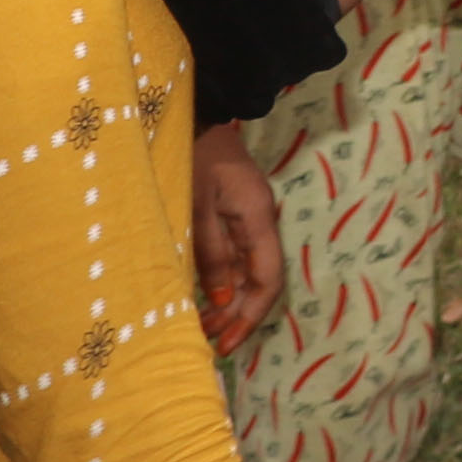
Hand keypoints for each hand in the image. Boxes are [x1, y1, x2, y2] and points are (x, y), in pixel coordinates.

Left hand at [189, 121, 284, 350]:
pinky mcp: (231, 216)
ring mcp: (246, 220)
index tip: (226, 343)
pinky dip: (220, 283)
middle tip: (208, 342)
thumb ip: (211, 252)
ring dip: (228, 302)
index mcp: (257, 219)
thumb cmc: (194, 157)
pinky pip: (233, 259)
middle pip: (258, 280)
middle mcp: (258, 224)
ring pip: (246, 272)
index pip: (267, 279)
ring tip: (202, 326)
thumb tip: (223, 301)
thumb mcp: (197, 205)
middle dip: (237, 315)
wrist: (196, 117)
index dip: (250, 315)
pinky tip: (202, 297)